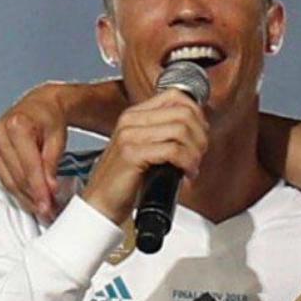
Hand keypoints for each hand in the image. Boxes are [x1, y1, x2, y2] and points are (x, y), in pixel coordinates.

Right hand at [0, 84, 67, 221]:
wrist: (39, 106)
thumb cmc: (50, 119)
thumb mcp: (58, 139)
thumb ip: (51, 164)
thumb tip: (49, 190)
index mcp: (17, 124)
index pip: (28, 166)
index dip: (39, 189)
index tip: (48, 206)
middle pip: (15, 176)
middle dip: (32, 198)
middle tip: (48, 212)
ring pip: (7, 181)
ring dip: (24, 198)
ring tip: (40, 208)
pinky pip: (1, 177)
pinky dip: (15, 190)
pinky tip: (28, 197)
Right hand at [82, 90, 208, 224]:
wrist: (101, 203)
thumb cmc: (124, 181)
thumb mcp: (144, 148)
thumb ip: (163, 134)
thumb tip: (197, 129)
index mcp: (135, 115)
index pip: (176, 96)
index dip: (197, 114)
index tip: (200, 134)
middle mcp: (131, 121)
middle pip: (183, 113)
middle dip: (200, 136)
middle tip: (199, 154)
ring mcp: (130, 136)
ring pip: (181, 130)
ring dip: (195, 151)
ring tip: (192, 166)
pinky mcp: (132, 154)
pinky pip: (173, 151)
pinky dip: (187, 162)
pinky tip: (186, 173)